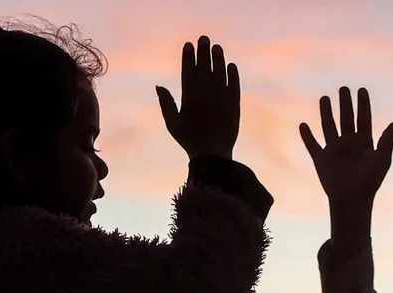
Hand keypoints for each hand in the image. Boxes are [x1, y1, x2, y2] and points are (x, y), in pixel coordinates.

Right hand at [157, 36, 239, 160]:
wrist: (212, 154)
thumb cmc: (189, 140)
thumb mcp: (172, 123)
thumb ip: (166, 103)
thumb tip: (158, 86)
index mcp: (189, 98)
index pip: (188, 71)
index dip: (188, 57)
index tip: (188, 45)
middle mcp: (205, 95)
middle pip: (204, 68)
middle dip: (203, 52)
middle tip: (204, 38)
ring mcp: (220, 99)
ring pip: (219, 73)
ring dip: (218, 59)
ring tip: (217, 47)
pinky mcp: (233, 105)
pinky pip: (233, 85)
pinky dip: (232, 75)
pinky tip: (230, 65)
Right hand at [300, 87, 392, 209]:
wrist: (352, 200)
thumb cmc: (370, 182)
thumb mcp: (382, 159)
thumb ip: (388, 139)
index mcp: (364, 143)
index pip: (364, 119)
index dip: (363, 105)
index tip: (362, 90)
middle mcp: (349, 143)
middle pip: (346, 118)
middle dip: (345, 104)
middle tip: (343, 88)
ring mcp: (334, 150)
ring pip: (329, 126)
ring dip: (326, 113)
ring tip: (325, 98)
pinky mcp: (321, 159)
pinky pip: (312, 145)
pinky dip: (307, 136)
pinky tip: (303, 125)